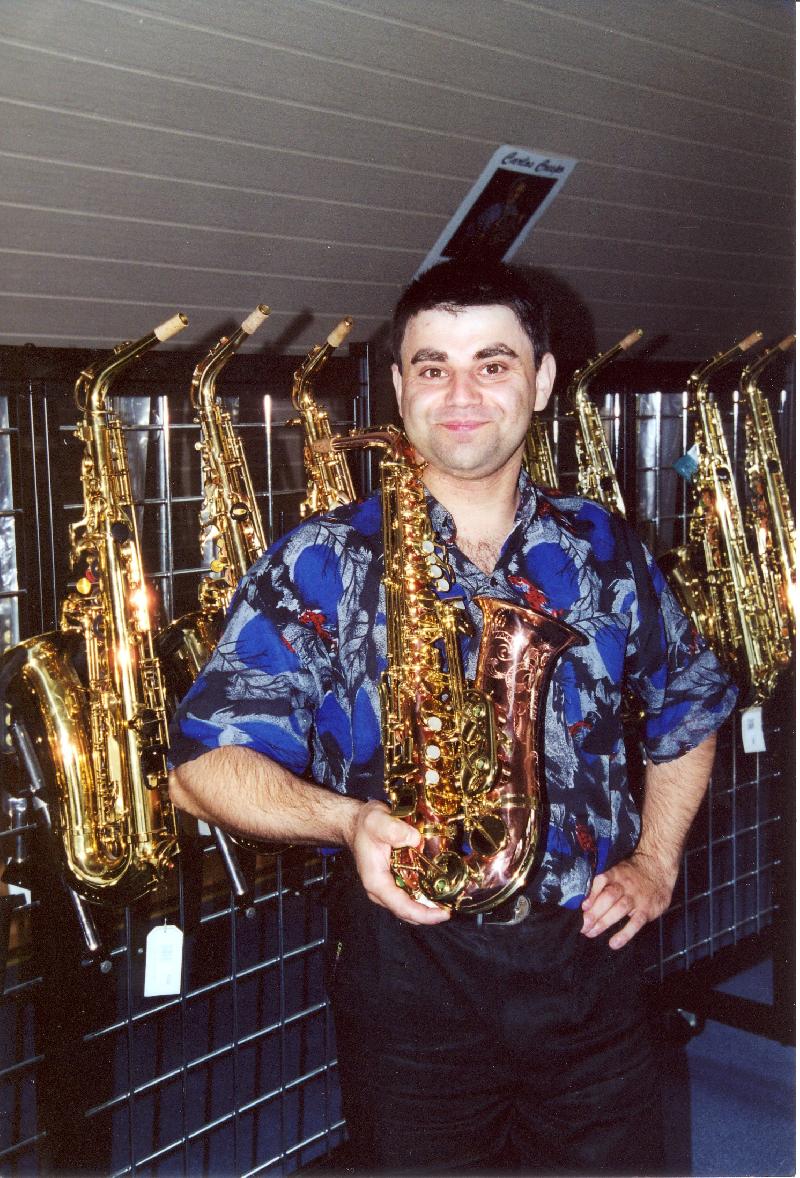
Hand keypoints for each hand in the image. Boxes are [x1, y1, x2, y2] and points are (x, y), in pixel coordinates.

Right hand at [348, 800, 450, 925]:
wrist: (357, 823)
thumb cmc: (365, 825)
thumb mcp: (377, 821)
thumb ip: (394, 830)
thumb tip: (416, 840)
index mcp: (376, 882)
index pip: (402, 907)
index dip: (424, 914)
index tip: (444, 914)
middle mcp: (380, 890)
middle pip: (408, 912)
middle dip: (430, 914)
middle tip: (453, 908)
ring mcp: (387, 888)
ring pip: (410, 906)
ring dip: (429, 907)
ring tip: (450, 901)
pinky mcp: (393, 882)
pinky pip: (410, 896)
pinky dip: (424, 896)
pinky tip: (439, 890)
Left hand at [581, 852, 675, 949]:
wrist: (659, 867)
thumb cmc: (634, 873)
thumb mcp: (618, 871)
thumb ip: (604, 884)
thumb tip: (585, 902)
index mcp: (616, 874)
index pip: (602, 881)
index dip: (592, 894)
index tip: (583, 906)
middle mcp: (625, 885)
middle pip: (608, 898)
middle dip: (594, 913)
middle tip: (583, 926)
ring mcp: (637, 898)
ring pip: (619, 909)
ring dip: (604, 922)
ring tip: (591, 933)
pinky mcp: (647, 910)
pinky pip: (635, 923)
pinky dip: (625, 934)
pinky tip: (614, 943)